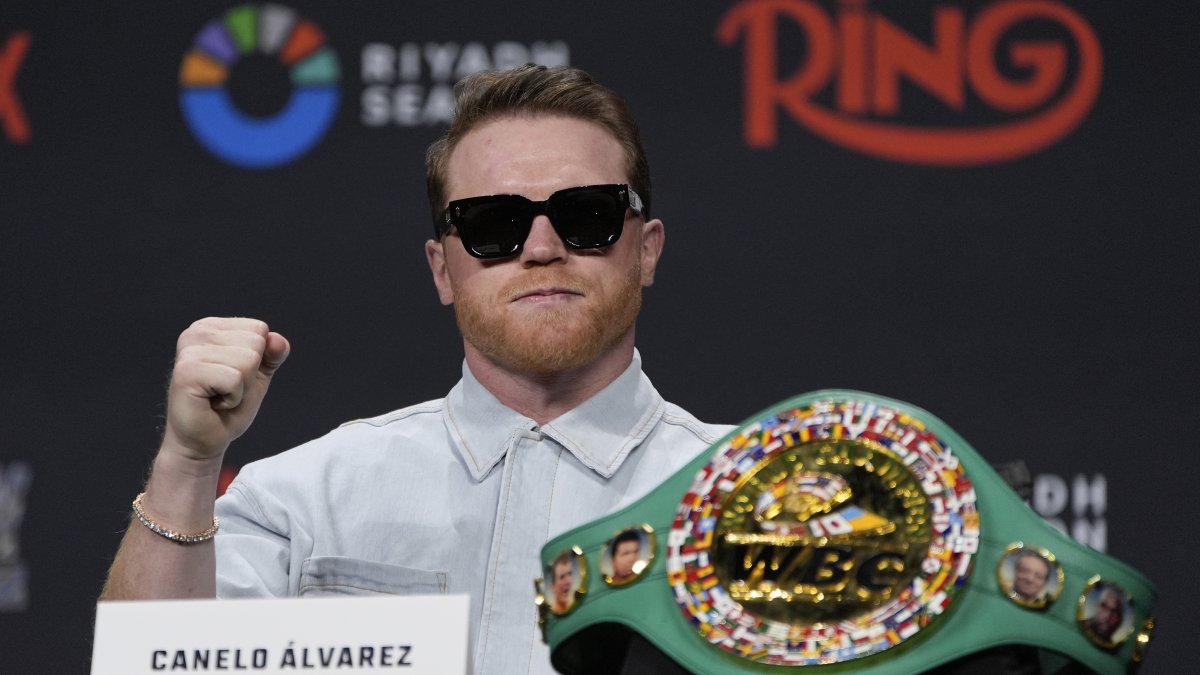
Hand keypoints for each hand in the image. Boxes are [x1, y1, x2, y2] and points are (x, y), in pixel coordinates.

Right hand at [161, 317, 289, 462]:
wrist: (203, 441)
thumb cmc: (227, 407)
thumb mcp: (257, 375)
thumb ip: (272, 354)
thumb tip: (277, 340)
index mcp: (210, 327)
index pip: (259, 329)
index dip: (257, 360)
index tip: (233, 377)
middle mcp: (196, 333)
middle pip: (256, 343)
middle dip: (249, 375)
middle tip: (225, 390)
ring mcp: (189, 351)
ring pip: (248, 361)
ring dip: (241, 388)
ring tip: (218, 397)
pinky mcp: (187, 372)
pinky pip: (236, 379)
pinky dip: (233, 398)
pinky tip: (213, 404)